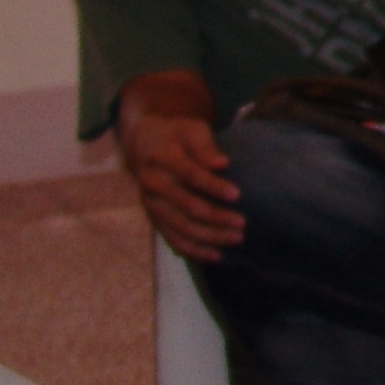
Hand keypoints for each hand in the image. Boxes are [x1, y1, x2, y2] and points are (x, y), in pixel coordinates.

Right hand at [120, 107, 243, 260]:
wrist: (141, 144)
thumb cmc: (175, 134)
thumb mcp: (191, 129)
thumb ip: (205, 146)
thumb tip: (223, 163)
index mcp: (162, 158)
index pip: (190, 175)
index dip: (213, 186)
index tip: (238, 195)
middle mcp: (152, 184)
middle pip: (185, 206)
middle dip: (215, 217)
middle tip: (242, 224)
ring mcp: (150, 204)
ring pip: (179, 227)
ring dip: (208, 237)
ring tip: (236, 239)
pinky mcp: (153, 217)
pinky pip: (171, 238)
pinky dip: (192, 249)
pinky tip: (215, 255)